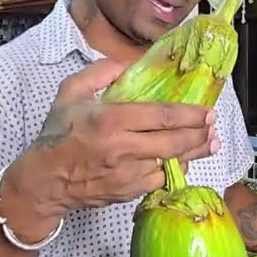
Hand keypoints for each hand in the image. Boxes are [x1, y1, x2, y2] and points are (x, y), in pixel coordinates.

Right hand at [9, 59, 216, 214]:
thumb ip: (100, 72)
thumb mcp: (70, 93)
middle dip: (199, 134)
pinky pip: (159, 181)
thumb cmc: (57, 134)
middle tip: (213, 126)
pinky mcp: (128, 193)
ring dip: (194, 154)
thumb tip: (129, 63)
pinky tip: (182, 161)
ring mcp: (128, 174)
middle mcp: (123, 149)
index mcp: (110, 120)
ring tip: (210, 143)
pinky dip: (173, 170)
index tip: (207, 111)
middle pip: (174, 142)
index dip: (190, 114)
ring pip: (171, 164)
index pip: (161, 116)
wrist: (44, 181)